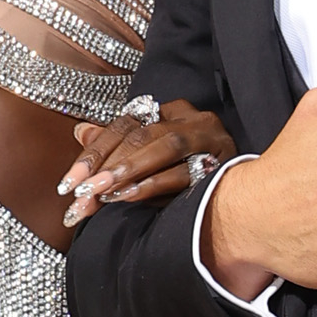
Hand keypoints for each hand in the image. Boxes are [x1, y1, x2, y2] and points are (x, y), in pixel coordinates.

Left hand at [60, 100, 234, 227]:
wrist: (247, 203)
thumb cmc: (192, 180)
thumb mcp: (149, 163)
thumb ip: (117, 148)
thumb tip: (80, 132)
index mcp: (174, 112)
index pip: (126, 124)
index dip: (94, 152)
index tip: (68, 182)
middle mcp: (195, 119)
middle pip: (143, 133)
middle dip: (106, 164)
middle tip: (79, 192)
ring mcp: (213, 139)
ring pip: (165, 146)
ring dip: (128, 171)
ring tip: (100, 194)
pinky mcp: (226, 164)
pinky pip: (186, 172)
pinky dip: (155, 184)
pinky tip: (130, 197)